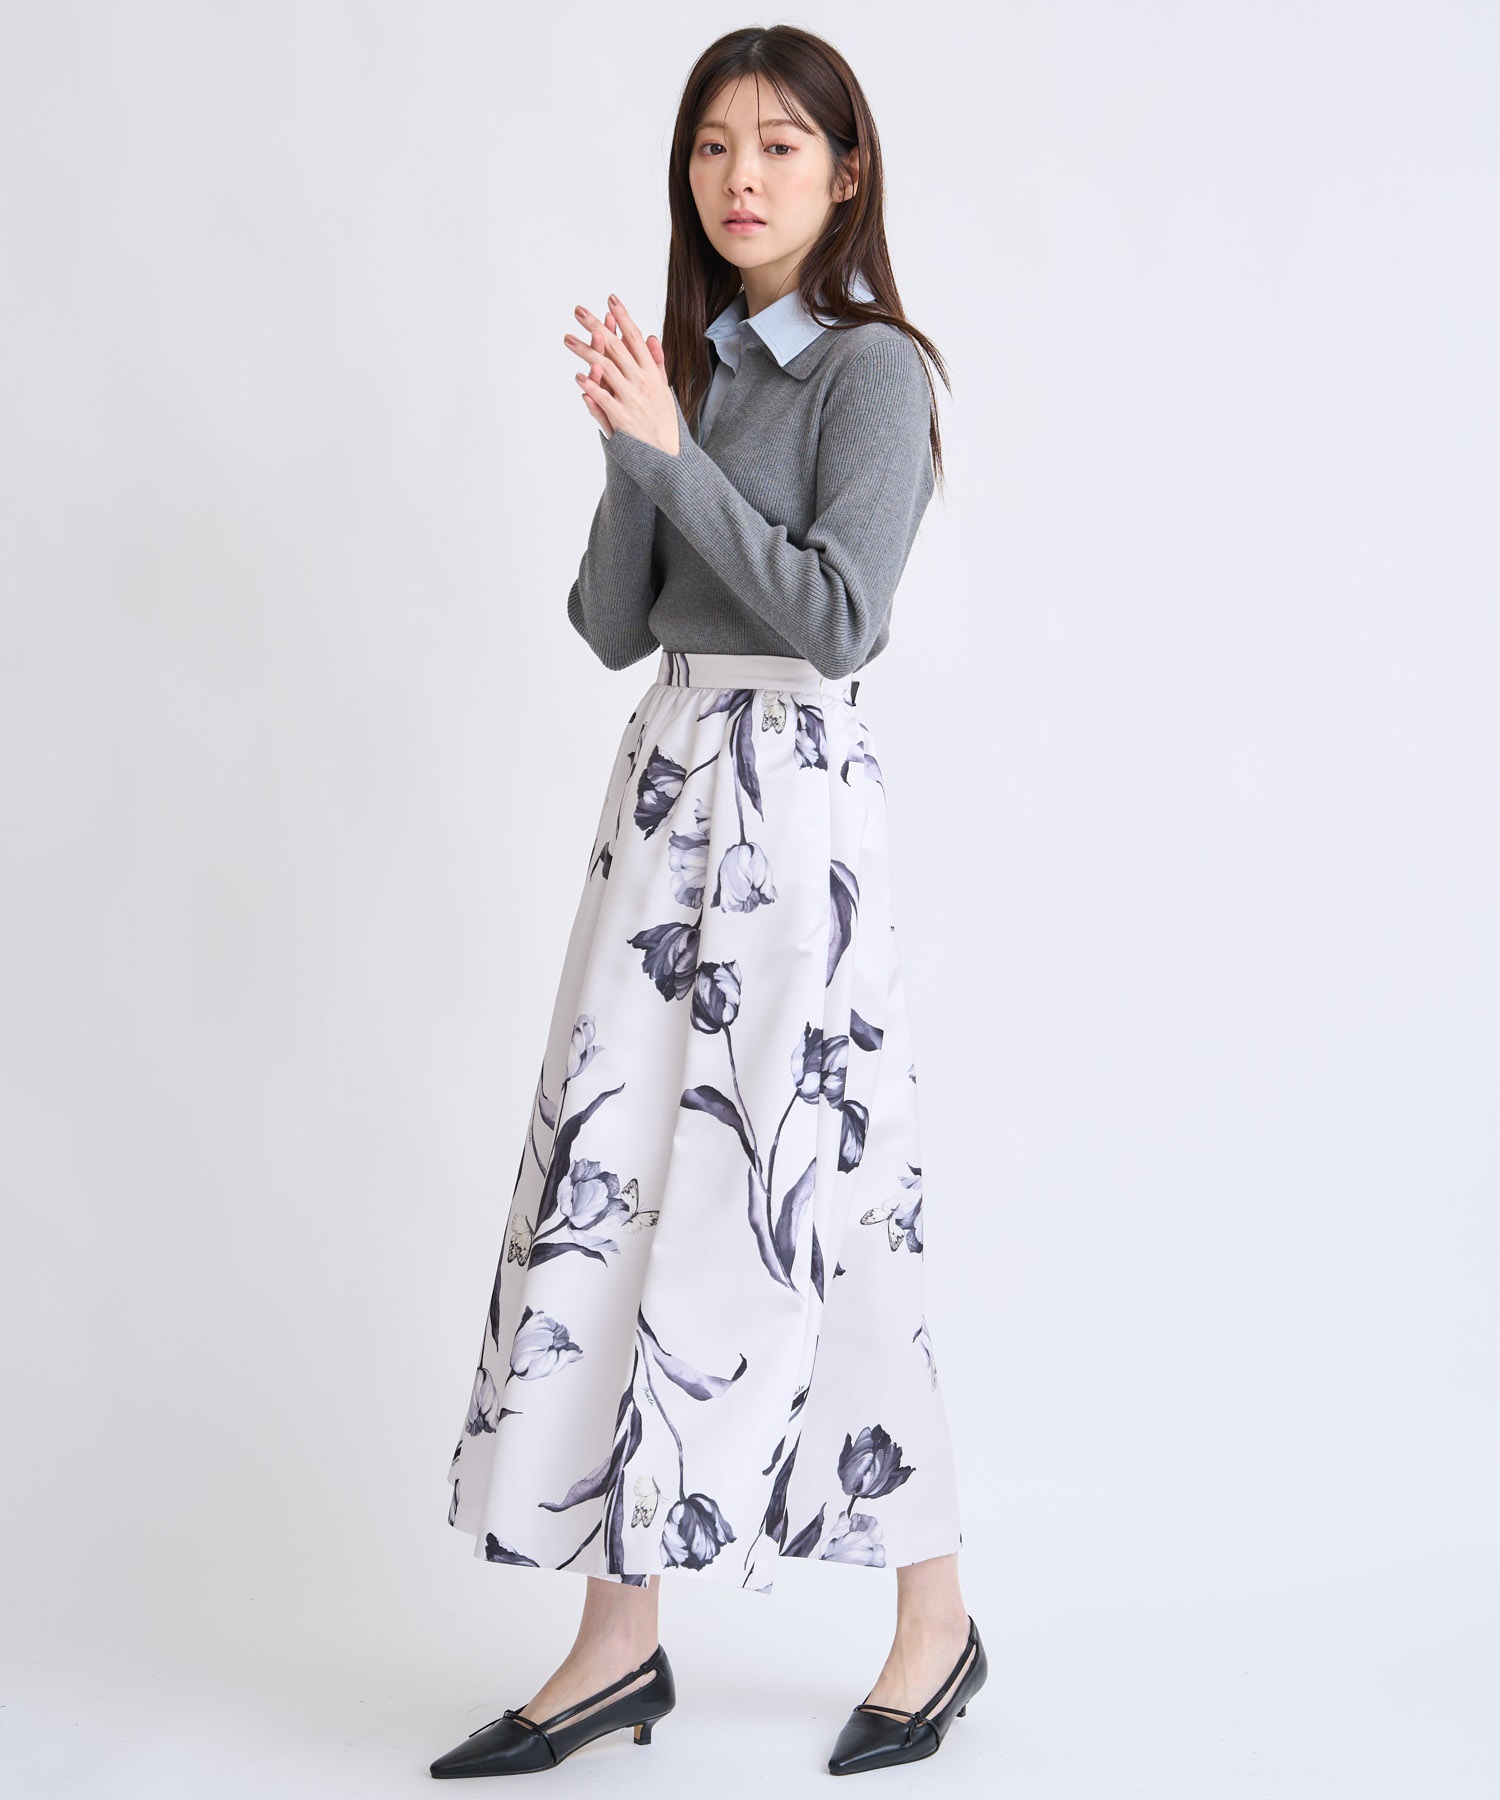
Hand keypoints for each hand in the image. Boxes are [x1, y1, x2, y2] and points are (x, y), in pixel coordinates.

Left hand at [563, 294, 679, 454]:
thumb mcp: (663, 388)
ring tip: (568, 339)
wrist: (668, 457)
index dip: (623, 317)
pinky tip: (578, 377)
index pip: (635, 338)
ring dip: (585, 352)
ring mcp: (632, 399)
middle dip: (596, 326)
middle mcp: (642, 382)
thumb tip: (650, 336)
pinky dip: (592, 387)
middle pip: (616, 347)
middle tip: (578, 311)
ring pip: (606, 369)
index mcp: (651, 373)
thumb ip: (655, 362)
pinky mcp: (623, 418)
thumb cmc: (664, 422)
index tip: (610, 299)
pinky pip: (604, 399)